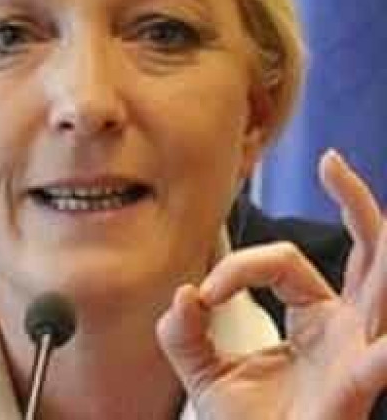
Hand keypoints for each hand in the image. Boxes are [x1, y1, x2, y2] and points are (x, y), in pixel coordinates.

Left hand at [157, 150, 386, 419]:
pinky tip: (382, 335)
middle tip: (330, 161)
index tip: (204, 295)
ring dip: (378, 240)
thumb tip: (183, 294)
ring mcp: (357, 355)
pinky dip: (383, 345)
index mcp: (313, 318)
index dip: (238, 267)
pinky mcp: (354, 389)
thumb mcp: (204, 374)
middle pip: (364, 254)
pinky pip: (377, 360)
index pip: (282, 262)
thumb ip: (183, 333)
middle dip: (354, 203)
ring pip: (381, 286)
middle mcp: (345, 328)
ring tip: (353, 187)